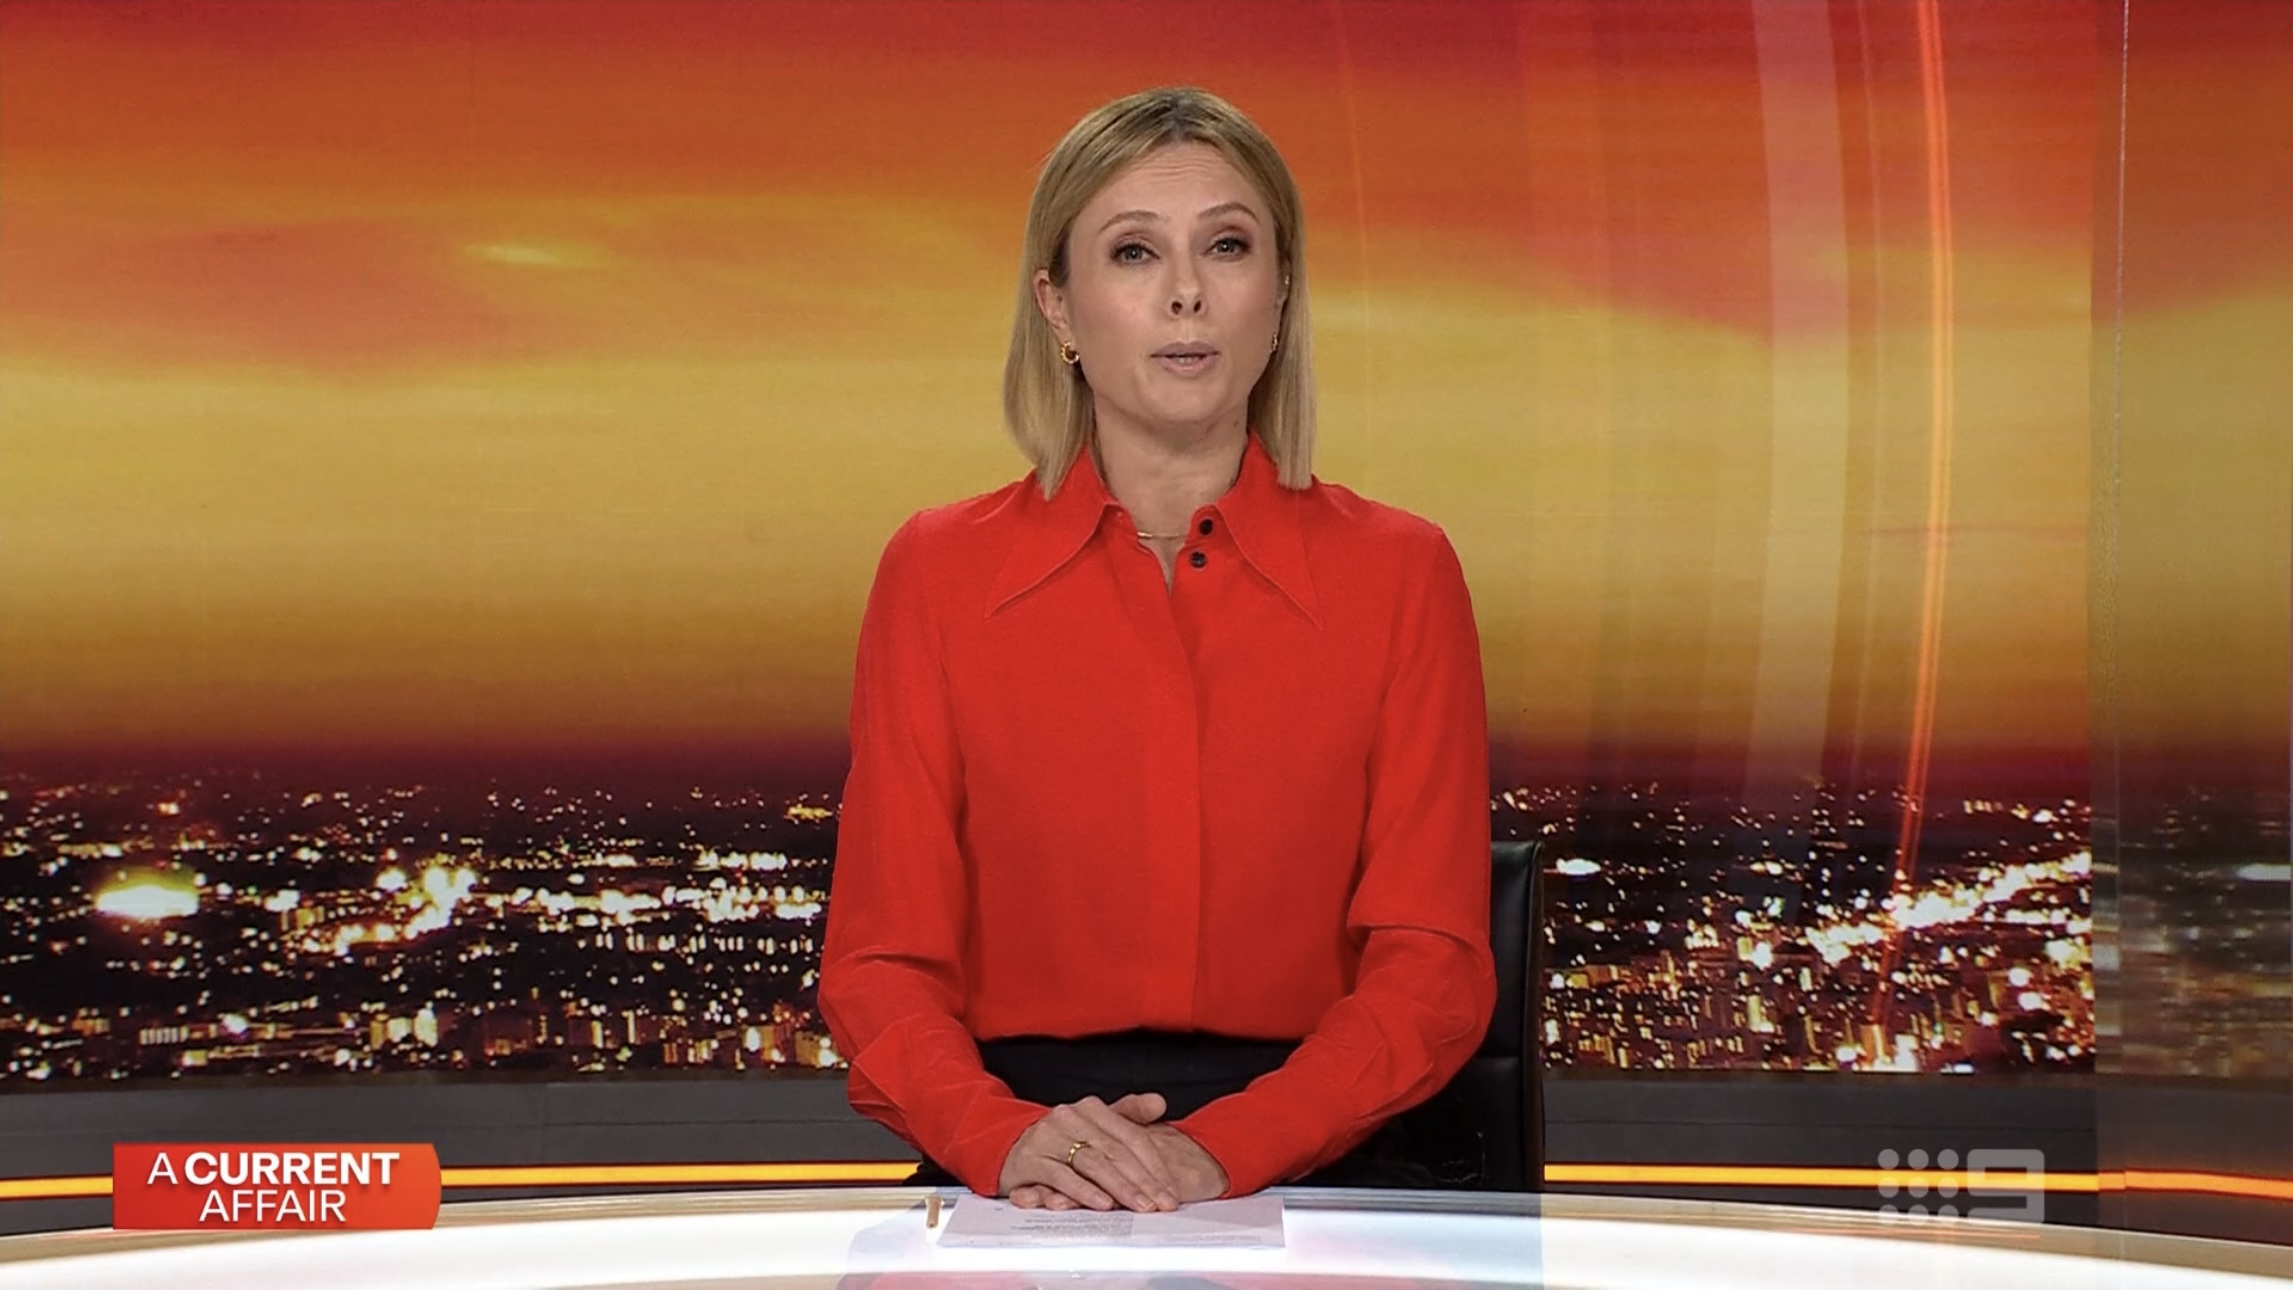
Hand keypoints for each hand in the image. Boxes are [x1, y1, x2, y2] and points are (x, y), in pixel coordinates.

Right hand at [998, 1092, 1181, 1211]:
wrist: (1007, 1147)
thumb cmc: (1058, 1141)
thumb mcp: (1094, 1125)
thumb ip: (1128, 1115)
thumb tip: (1160, 1102)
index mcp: (1091, 1109)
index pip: (1131, 1136)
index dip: (1154, 1164)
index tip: (1170, 1191)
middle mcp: (1070, 1118)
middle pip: (1116, 1151)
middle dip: (1143, 1181)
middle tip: (1162, 1203)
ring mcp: (1048, 1138)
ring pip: (1092, 1164)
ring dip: (1120, 1188)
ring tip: (1140, 1206)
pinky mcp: (1030, 1160)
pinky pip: (1061, 1177)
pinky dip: (1084, 1192)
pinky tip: (1102, 1204)